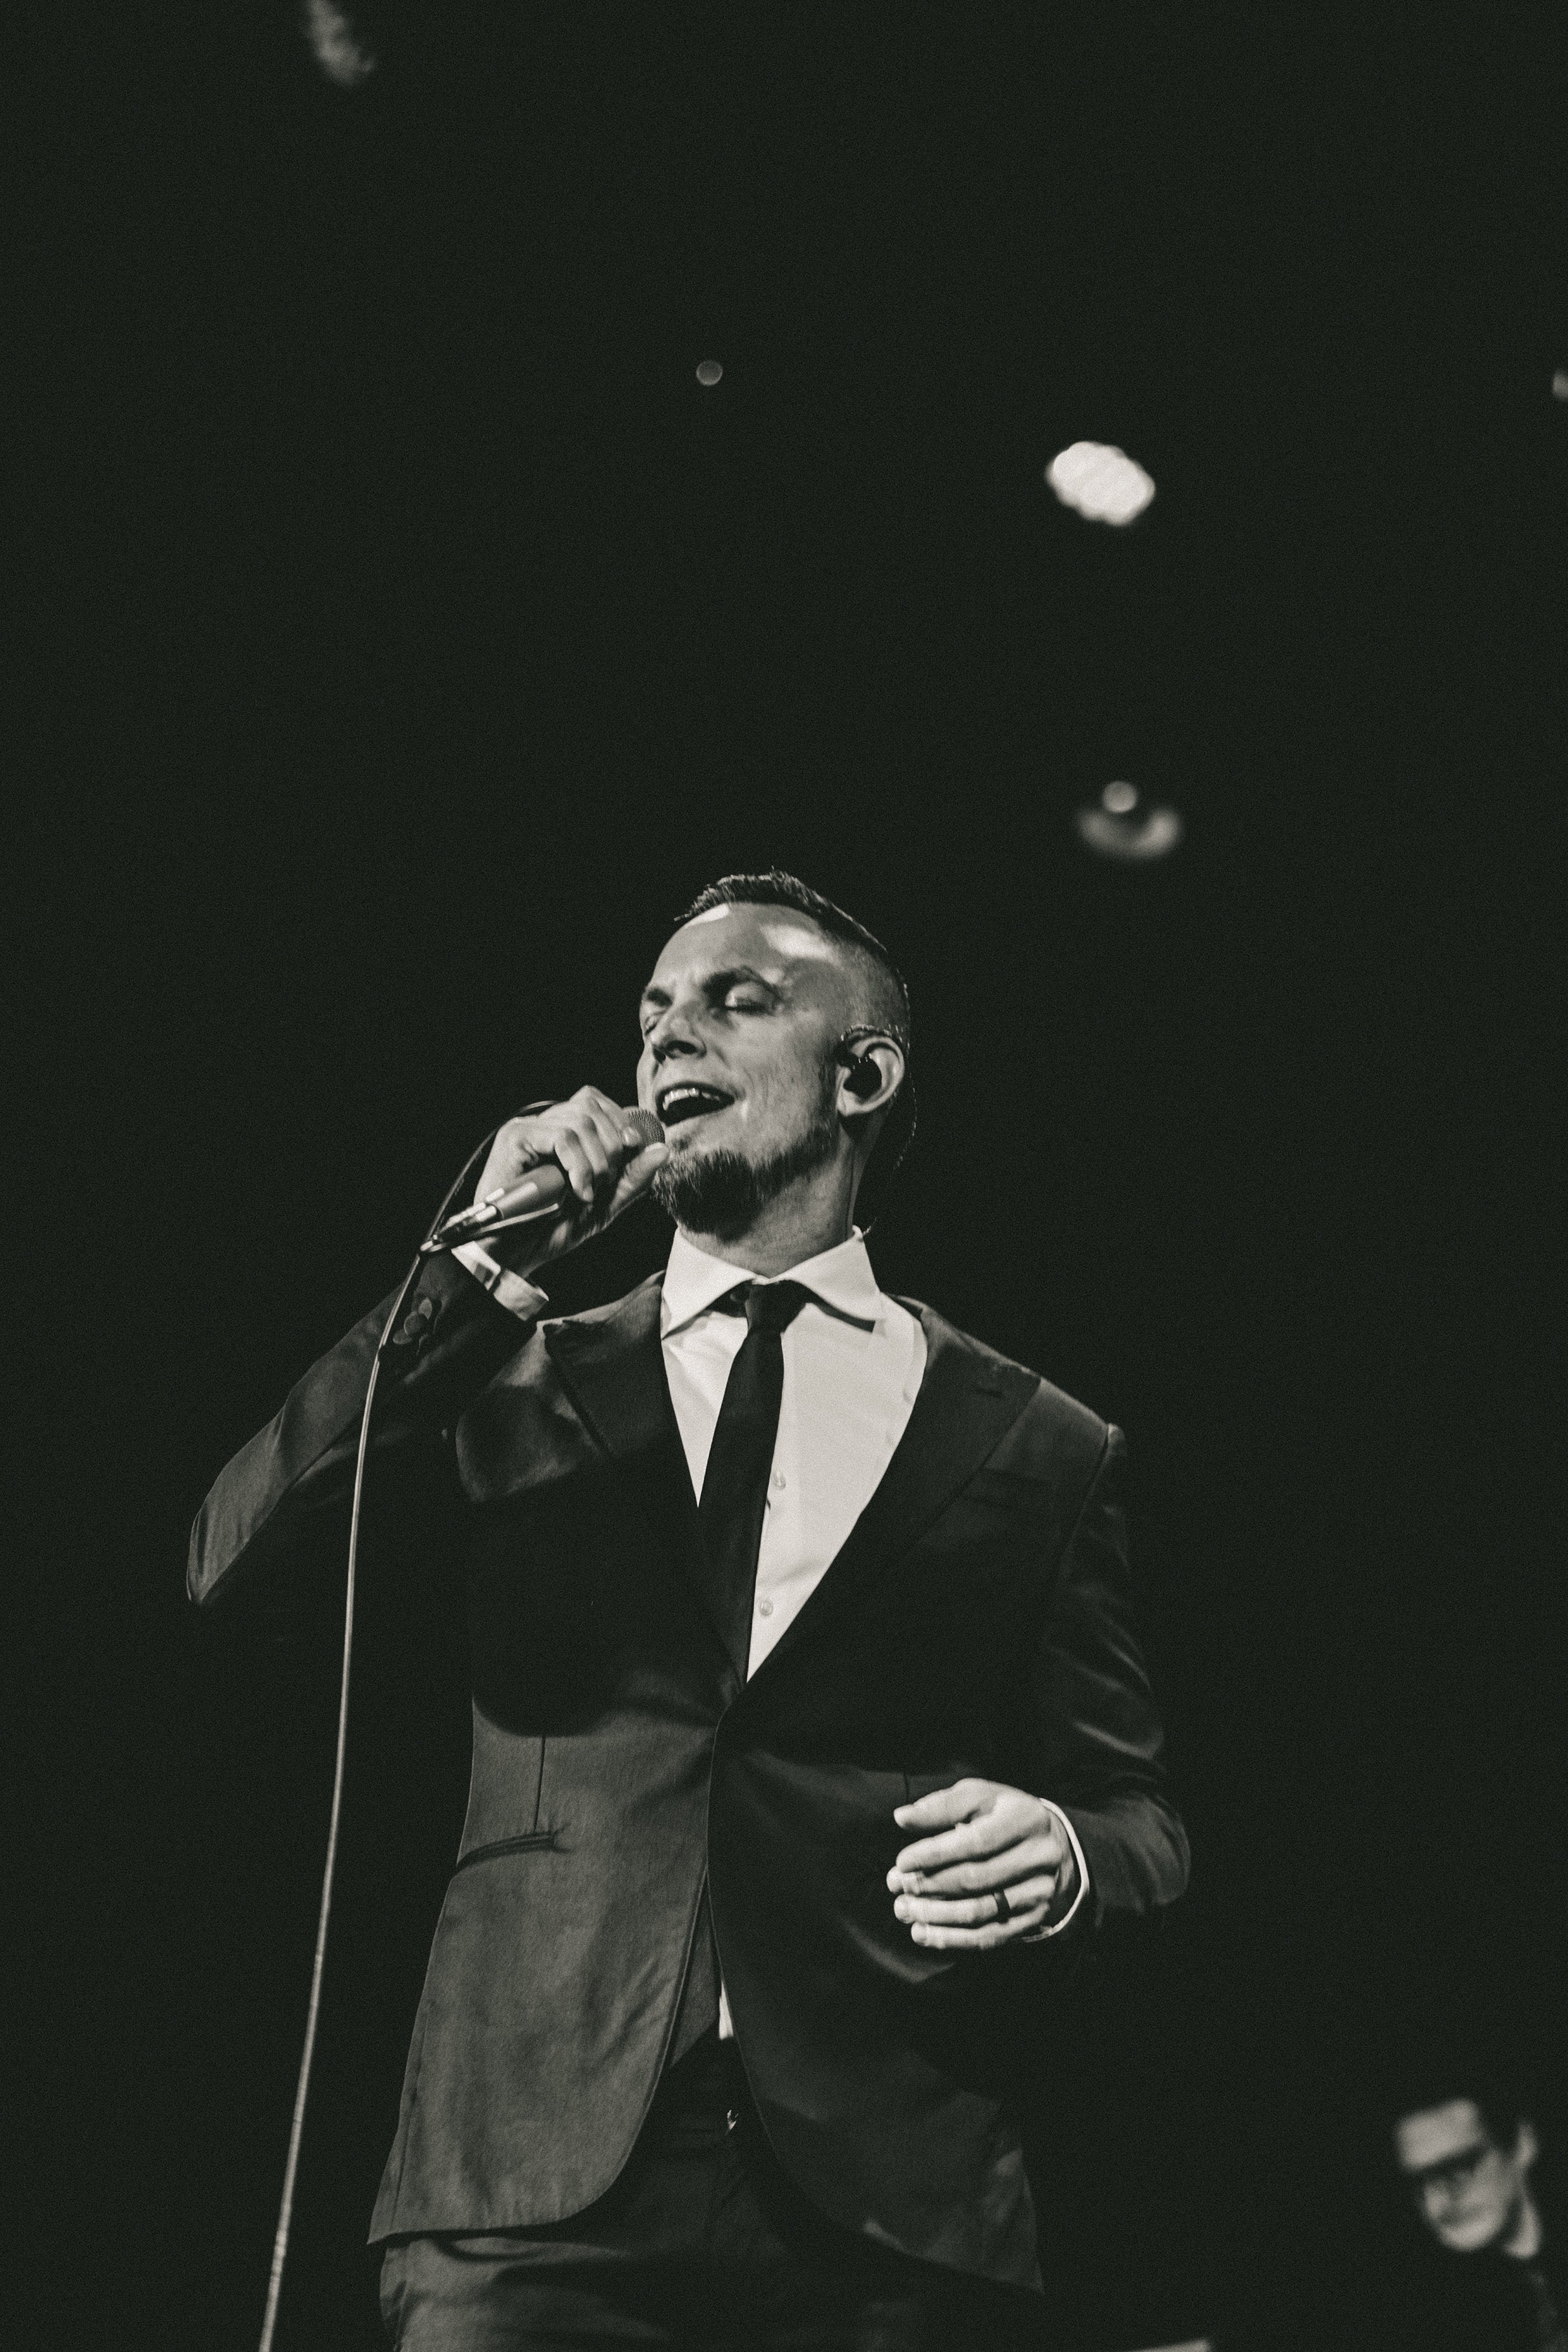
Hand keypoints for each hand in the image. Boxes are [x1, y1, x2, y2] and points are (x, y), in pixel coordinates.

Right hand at [469, 1087, 667, 1277]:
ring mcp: (528, 1129)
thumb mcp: (604, 1205)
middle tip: (605, 1182)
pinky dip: (578, 1165)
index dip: (621, 1122)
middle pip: (591, 1105)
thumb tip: (664, 1149)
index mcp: (563, 1134)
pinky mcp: (515, 1138)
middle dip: (613, 1144)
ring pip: (580, 1120)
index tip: (634, 1149)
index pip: (598, 1103)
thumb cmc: (551, 1229)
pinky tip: (576, 1191)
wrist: (514, 1254)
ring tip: (588, 1193)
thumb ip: (633, 1178)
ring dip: (596, 1161)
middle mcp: (545, 1125)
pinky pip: (561, 1136)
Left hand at [886, 1778, 1079, 1950]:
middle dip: (929, 1885)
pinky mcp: (1034, 1919)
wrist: (1054, 1847)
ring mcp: (1039, 1892)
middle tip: (896, 1886)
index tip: (901, 1861)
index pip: (977, 1841)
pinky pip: (989, 1936)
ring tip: (903, 1910)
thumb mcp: (980, 1798)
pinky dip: (952, 1939)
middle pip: (976, 1879)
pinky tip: (923, 1933)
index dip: (935, 1854)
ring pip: (981, 1912)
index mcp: (1025, 1818)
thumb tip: (902, 1818)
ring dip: (935, 1915)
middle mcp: (1039, 1857)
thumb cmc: (1004, 1816)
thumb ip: (942, 1806)